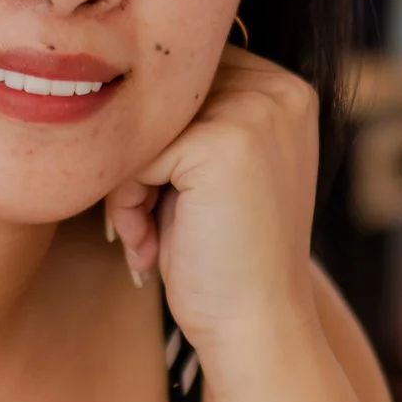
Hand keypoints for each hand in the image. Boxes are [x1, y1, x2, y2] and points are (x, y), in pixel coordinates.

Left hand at [106, 50, 320, 358]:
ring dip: (127, 185)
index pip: (184, 77)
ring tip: (147, 237)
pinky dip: (126, 203)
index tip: (160, 195)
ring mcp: (256, 112)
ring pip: (144, 124)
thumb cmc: (222, 259)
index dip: (157, 135)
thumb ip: (191, 119)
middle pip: (161, 95)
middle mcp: (280, 90)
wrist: (255, 327)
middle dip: (139, 159)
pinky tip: (148, 246)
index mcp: (286, 90)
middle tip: (142, 222)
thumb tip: (115, 74)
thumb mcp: (213, 174)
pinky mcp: (224, 143)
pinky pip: (136, 154)